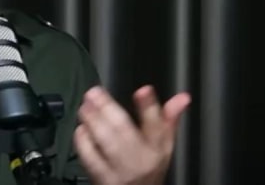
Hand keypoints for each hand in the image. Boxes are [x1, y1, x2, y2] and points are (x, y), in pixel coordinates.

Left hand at [73, 85, 190, 184]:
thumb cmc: (149, 166)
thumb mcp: (163, 146)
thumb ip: (169, 119)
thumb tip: (183, 97)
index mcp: (158, 148)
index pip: (157, 126)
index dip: (150, 107)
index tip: (143, 90)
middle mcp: (140, 160)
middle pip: (125, 132)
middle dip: (108, 109)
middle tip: (94, 92)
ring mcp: (120, 171)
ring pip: (106, 143)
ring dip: (93, 122)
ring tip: (85, 106)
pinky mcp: (102, 179)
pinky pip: (90, 158)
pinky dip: (83, 141)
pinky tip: (81, 128)